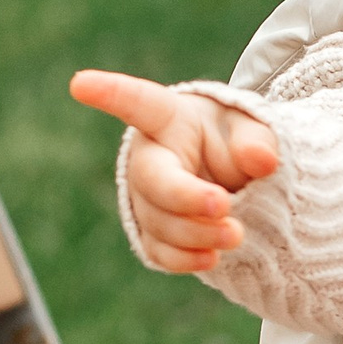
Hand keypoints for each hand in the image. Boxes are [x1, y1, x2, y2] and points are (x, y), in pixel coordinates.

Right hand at [70, 68, 279, 272]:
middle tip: (225, 206)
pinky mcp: (151, 232)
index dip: (110, 93)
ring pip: (159, 221)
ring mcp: (144, 197)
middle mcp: (147, 156)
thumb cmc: (233, 142)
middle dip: (186, 197)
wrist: (231, 179)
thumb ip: (257, 140)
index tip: (80, 84)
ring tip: (236, 234)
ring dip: (198, 233)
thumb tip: (262, 160)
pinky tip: (211, 257)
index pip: (138, 102)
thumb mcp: (252, 129)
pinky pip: (158, 251)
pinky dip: (185, 259)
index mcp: (169, 119)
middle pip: (152, 179)